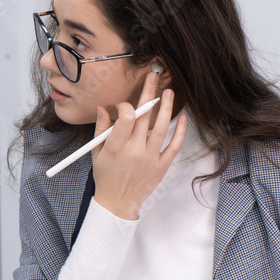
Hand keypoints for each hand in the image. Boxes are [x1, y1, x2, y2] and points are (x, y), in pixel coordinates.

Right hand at [91, 72, 186, 219]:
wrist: (118, 203)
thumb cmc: (106, 177)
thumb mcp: (96, 153)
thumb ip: (100, 129)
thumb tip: (103, 108)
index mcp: (115, 147)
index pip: (125, 118)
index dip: (126, 106)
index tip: (126, 105)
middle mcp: (133, 151)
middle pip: (144, 117)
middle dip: (149, 94)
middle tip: (154, 77)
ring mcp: (149, 158)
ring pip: (161, 128)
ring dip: (166, 108)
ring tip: (169, 92)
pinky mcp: (161, 166)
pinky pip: (173, 146)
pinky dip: (180, 131)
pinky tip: (182, 118)